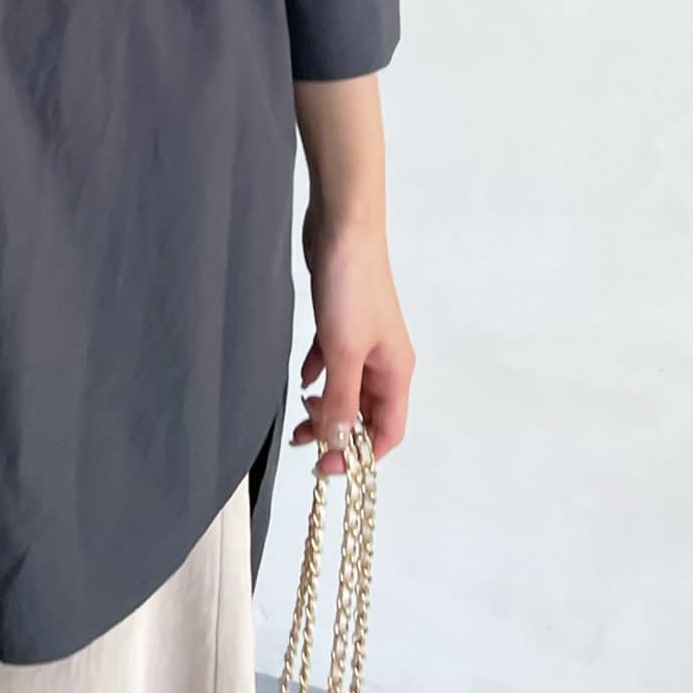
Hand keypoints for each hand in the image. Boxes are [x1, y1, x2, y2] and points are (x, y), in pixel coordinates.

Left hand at [289, 210, 414, 476]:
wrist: (341, 228)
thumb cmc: (351, 288)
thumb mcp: (344, 352)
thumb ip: (341, 400)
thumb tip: (338, 446)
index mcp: (395, 371)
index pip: (388, 430)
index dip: (360, 454)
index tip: (326, 464)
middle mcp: (384, 360)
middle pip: (365, 412)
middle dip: (337, 431)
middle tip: (303, 440)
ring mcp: (362, 340)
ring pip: (346, 388)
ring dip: (325, 405)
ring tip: (298, 416)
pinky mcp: (340, 322)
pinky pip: (331, 360)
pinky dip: (317, 373)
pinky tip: (301, 377)